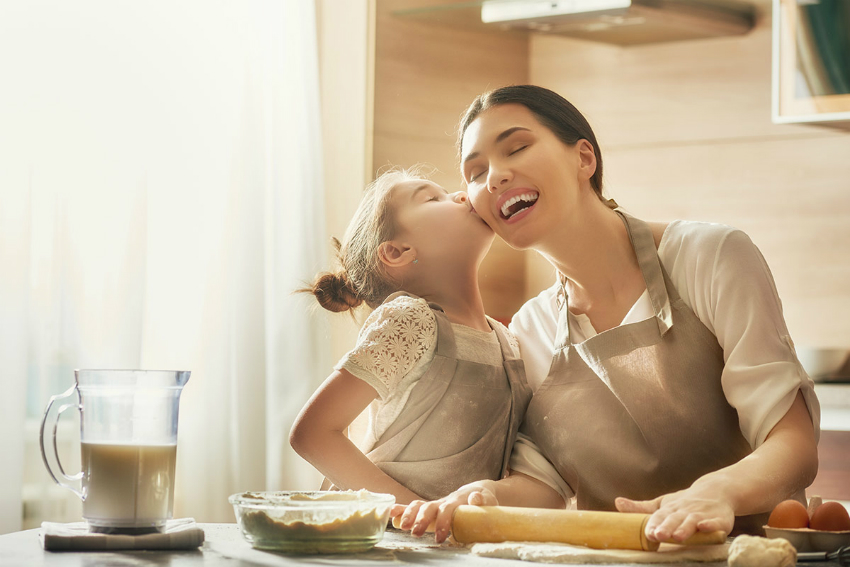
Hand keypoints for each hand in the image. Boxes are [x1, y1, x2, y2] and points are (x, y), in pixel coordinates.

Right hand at [393, 483, 497, 542]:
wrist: (476, 493)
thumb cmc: (482, 501)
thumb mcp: (487, 500)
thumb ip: (481, 500)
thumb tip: (474, 498)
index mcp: (457, 501)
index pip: (448, 510)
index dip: (443, 522)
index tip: (440, 538)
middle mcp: (442, 502)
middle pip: (429, 507)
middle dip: (421, 520)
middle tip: (415, 533)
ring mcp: (434, 505)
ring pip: (418, 506)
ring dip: (408, 514)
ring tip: (401, 527)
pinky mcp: (429, 509)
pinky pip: (413, 508)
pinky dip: (401, 509)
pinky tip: (390, 514)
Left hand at [615, 486, 733, 542]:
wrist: (716, 491)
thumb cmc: (684, 502)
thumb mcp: (663, 504)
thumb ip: (641, 508)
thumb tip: (617, 503)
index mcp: (670, 509)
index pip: (659, 517)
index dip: (653, 524)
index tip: (648, 533)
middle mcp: (684, 511)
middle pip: (674, 519)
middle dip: (666, 527)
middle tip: (659, 535)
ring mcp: (702, 514)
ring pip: (692, 521)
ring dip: (685, 528)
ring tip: (678, 536)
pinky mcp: (719, 519)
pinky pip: (716, 522)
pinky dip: (711, 525)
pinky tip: (705, 527)